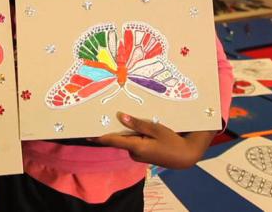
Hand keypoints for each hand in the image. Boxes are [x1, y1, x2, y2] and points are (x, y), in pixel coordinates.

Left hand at [90, 112, 214, 168]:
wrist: (185, 156)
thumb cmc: (172, 141)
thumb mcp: (156, 129)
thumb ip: (138, 124)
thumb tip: (121, 117)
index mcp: (136, 147)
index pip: (112, 141)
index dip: (98, 137)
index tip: (86, 132)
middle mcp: (134, 153)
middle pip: (118, 138)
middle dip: (112, 128)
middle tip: (102, 114)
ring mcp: (138, 155)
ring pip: (126, 140)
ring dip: (123, 130)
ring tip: (119, 115)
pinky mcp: (142, 154)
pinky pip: (133, 142)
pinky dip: (132, 134)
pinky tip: (134, 124)